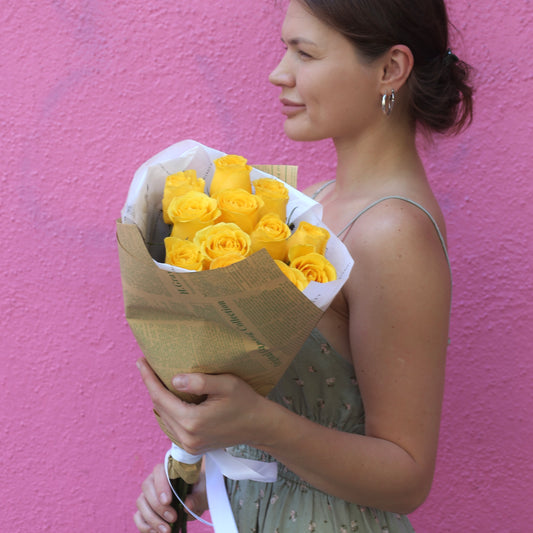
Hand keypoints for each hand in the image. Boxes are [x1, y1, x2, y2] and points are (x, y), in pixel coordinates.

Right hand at [133, 463, 207, 531]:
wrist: (196, 500)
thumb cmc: (199, 491)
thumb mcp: (202, 492)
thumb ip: (196, 497)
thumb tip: (187, 504)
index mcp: (169, 469)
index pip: (159, 471)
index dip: (160, 485)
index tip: (168, 501)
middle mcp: (155, 479)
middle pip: (147, 488)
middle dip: (158, 506)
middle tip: (173, 518)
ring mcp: (148, 494)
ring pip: (141, 503)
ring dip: (152, 519)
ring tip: (166, 530)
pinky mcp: (144, 509)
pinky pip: (138, 517)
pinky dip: (145, 526)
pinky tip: (157, 532)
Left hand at [136, 358, 270, 454]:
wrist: (259, 425)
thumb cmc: (245, 401)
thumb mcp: (226, 384)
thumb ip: (199, 382)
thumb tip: (174, 380)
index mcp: (192, 421)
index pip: (161, 397)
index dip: (148, 378)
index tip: (141, 361)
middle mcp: (187, 436)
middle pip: (159, 408)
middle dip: (151, 386)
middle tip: (145, 365)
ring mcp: (190, 444)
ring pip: (164, 418)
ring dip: (158, 398)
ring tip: (154, 378)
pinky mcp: (194, 446)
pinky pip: (172, 425)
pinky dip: (167, 409)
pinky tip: (169, 396)